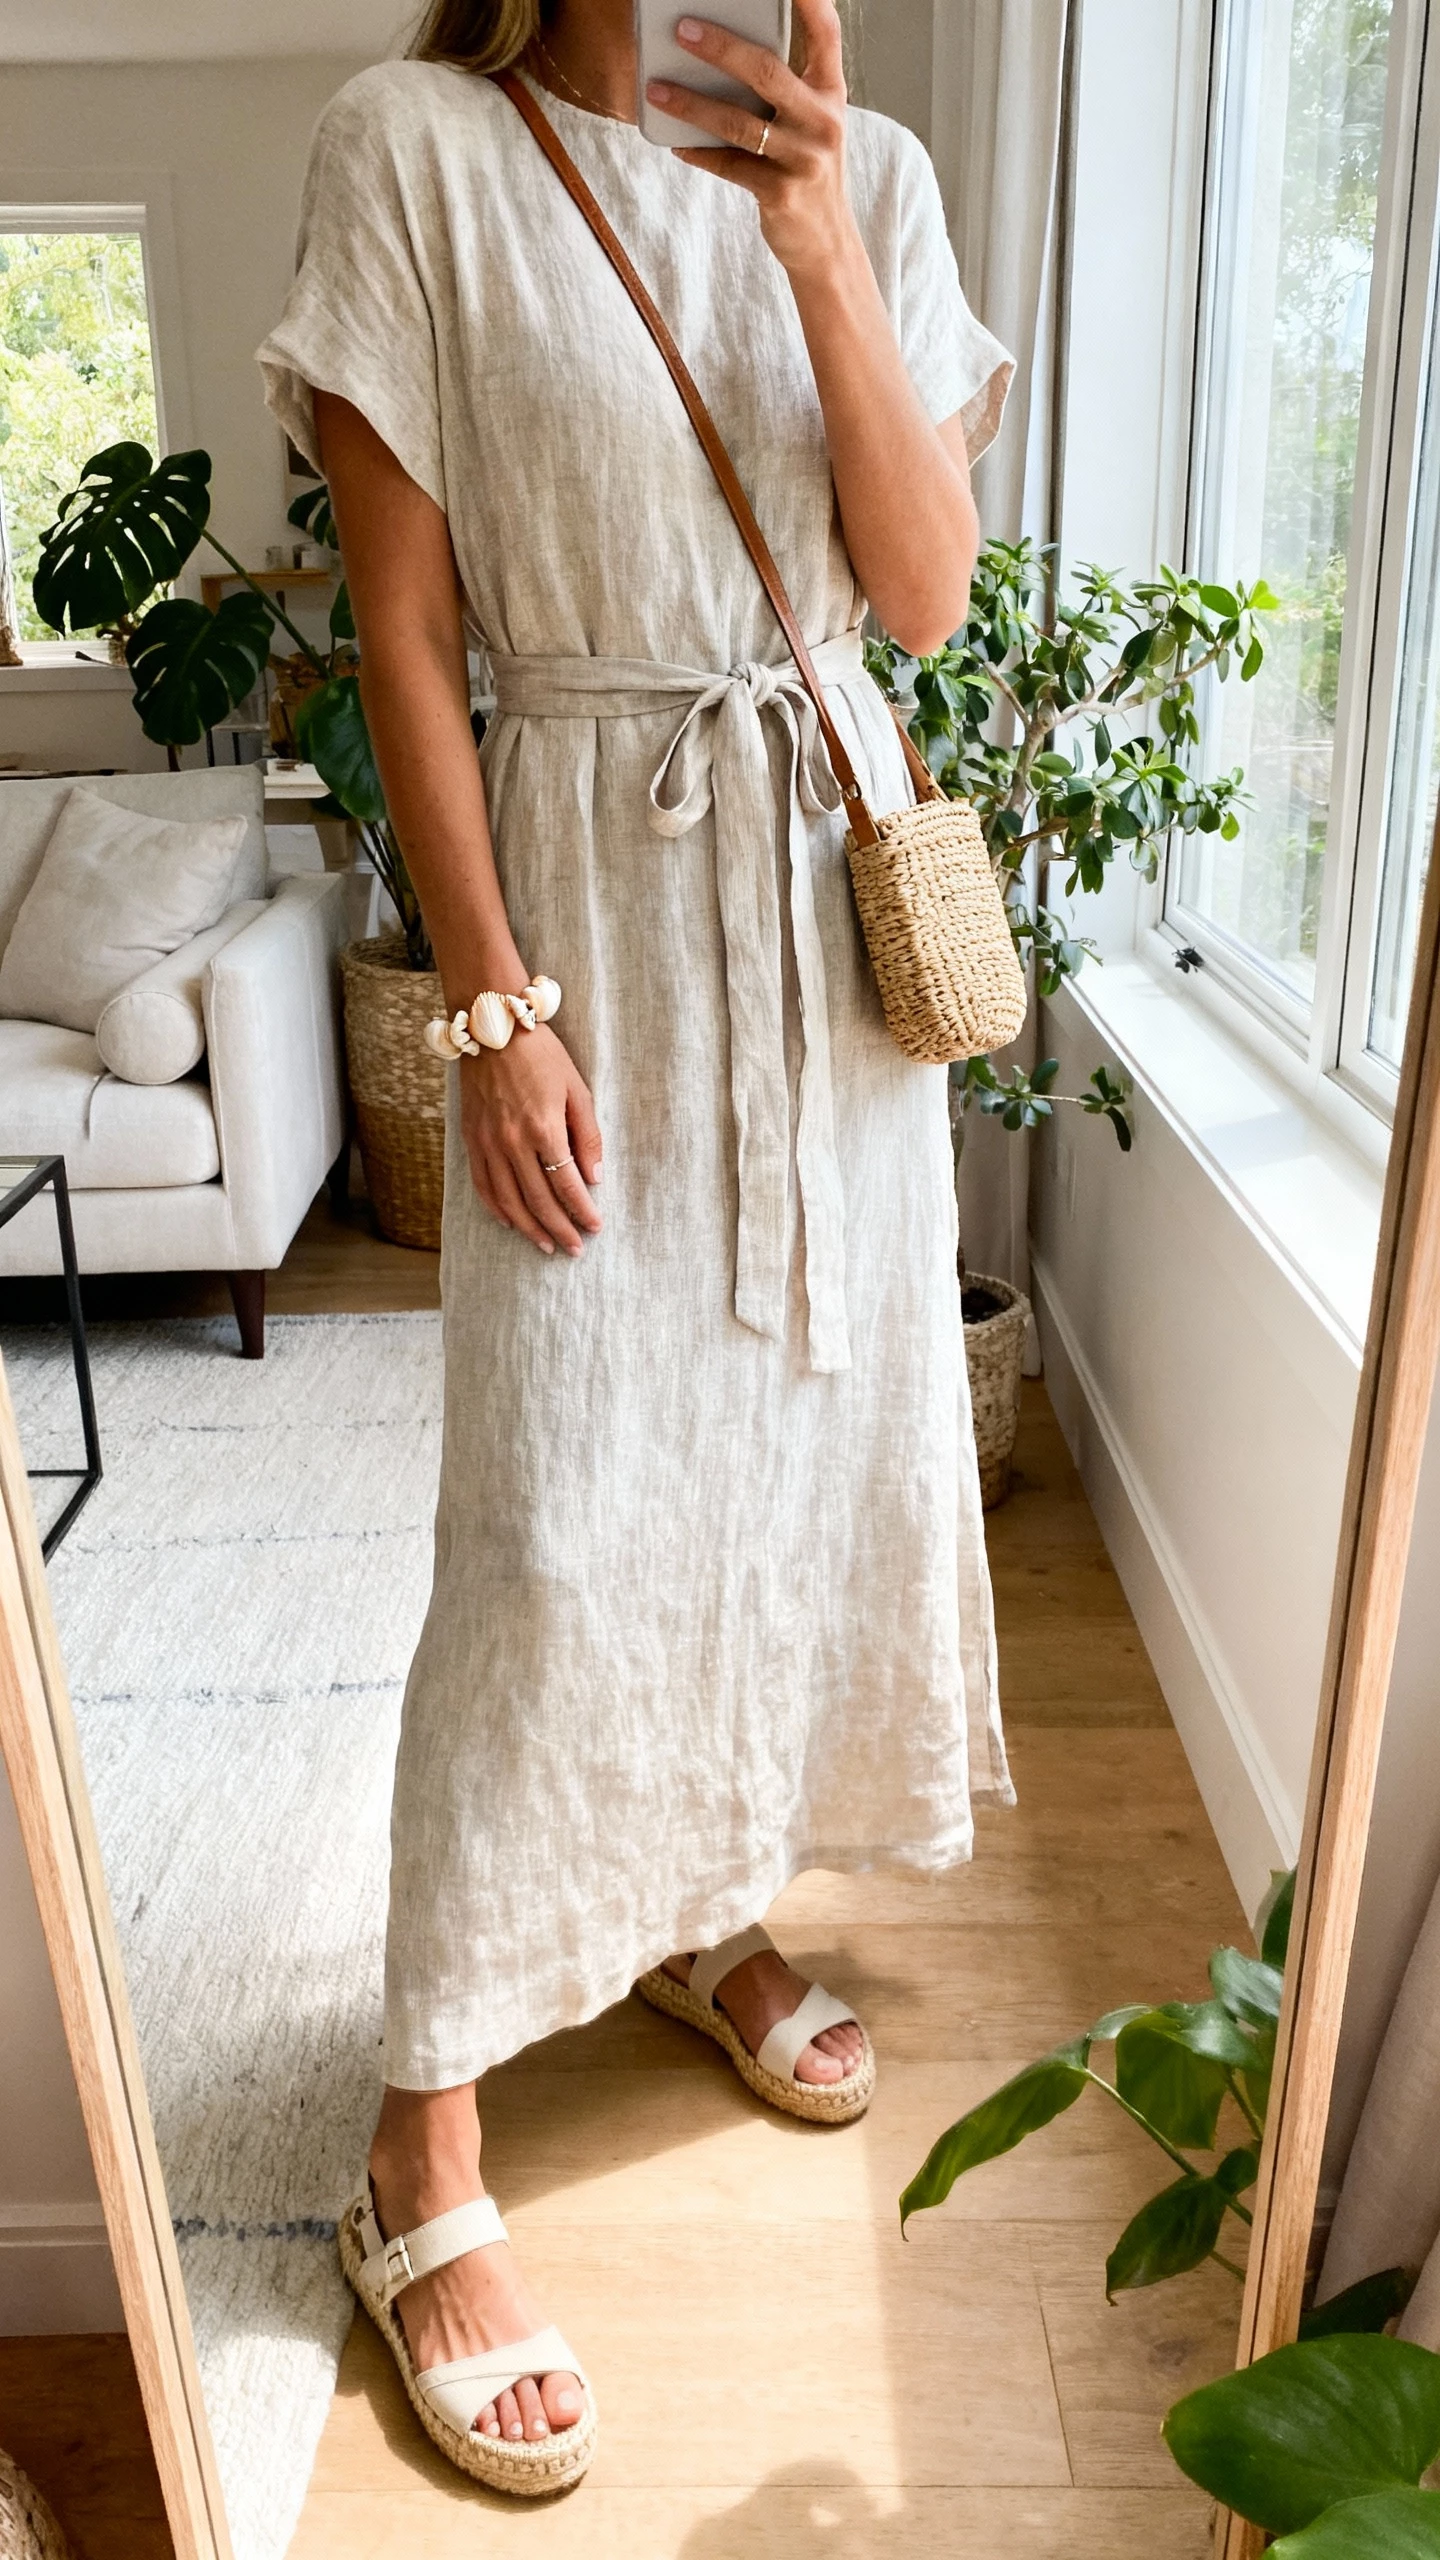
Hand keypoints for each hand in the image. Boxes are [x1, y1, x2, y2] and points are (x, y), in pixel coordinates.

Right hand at [458, 1026, 602, 1256]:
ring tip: (545, 1246)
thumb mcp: (577, 1089)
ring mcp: (487, 1142)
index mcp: (545, 1128)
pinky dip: (497, 1209)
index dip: (582, 1211)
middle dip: (559, 1229)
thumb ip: (587, 1136)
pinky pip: (483, 1185)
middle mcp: (513, 1141)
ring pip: (508, 1200)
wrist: (493, 1027)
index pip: (567, 1184)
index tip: (595, 1228)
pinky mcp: (470, 1138)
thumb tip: (594, 1179)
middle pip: (538, 1200)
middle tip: (574, 1249)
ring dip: (529, 1228)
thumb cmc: (542, 1055)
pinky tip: (511, 1222)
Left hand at [650, 0, 853, 281]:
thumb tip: (717, 51)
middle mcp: (823, 121)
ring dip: (692, 104)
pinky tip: (676, 141)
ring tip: (657, 89)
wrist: (825, 241)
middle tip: (681, 29)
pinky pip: (730, 166)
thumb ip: (782, 86)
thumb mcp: (808, 120)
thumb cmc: (805, 166)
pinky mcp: (782, 193)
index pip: (825, 32)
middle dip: (720, 46)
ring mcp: (804, 159)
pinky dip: (699, 152)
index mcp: (830, 92)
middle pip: (766, 71)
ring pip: (739, 122)